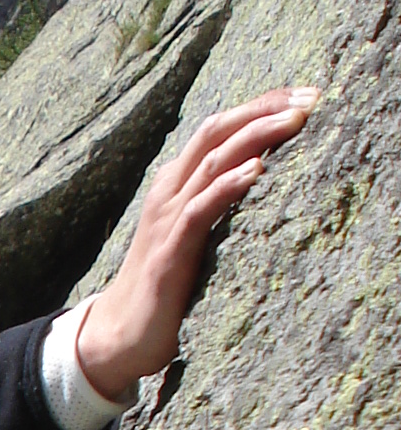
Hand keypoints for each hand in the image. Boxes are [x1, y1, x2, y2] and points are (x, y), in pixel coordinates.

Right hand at [76, 88, 319, 396]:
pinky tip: (257, 171)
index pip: (219, 130)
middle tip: (309, 96)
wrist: (120, 336)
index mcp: (176, 185)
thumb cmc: (165, 287)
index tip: (305, 94)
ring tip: (294, 119)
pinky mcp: (169, 254)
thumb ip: (217, 205)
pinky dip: (227, 186)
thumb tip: (262, 179)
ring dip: (255, 136)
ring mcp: (167, 222)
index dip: (260, 106)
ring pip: (211, 162)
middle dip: (263, 108)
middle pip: (216, 132)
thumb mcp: (192, 234)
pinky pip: (199, 210)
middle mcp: (169, 194)